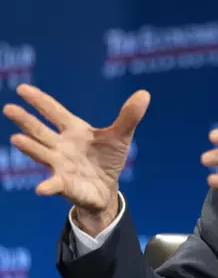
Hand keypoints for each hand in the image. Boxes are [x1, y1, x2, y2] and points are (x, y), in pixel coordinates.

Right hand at [2, 84, 149, 233]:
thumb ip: (129, 116)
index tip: (22, 89)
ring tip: (17, 139)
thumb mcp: (121, 136)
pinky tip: (42, 189)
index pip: (54, 112)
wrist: (106, 188)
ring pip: (41, 154)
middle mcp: (61, 146)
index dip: (40, 100)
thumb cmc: (108, 159)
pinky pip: (54, 184)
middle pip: (40, 131)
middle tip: (9, 108)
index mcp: (74, 131)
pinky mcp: (64, 184)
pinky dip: (48, 186)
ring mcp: (59, 165)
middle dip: (25, 120)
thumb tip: (144, 94)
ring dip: (30, 147)